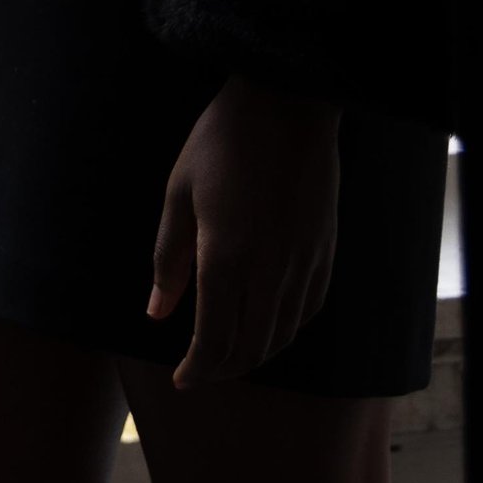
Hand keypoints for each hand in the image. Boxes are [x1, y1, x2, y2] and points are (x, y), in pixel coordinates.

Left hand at [147, 75, 341, 386]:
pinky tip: (269, 326)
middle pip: (250, 347)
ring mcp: (303, 261)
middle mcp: (270, 269)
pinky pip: (309, 309)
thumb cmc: (221, 142)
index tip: (182, 379)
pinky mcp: (326, 251)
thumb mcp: (178, 194)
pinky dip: (286, 330)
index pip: (214, 339)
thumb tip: (156, 314)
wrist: (287, 104)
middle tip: (201, 373)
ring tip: (230, 356)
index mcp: (225, 255)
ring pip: (282, 334)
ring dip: (255, 355)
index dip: (197, 368)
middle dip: (223, 370)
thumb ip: (167, 259)